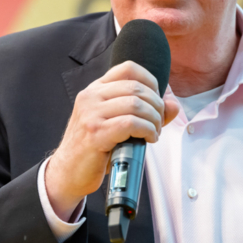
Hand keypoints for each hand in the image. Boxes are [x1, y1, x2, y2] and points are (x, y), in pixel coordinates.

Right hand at [45, 61, 179, 220]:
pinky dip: (147, 130)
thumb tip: (174, 105)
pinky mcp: (95, 133)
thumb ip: (147, 113)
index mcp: (95, 90)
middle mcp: (90, 97)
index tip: (157, 101)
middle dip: (157, 106)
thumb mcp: (118, 125)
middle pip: (137, 88)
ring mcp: (91, 114)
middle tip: (159, 123)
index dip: (151, 81)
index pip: (128, 68)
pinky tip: (149, 139)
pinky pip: (131, 123)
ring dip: (154, 120)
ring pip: (136, 105)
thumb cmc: (95, 149)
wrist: (68, 173)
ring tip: (154, 132)